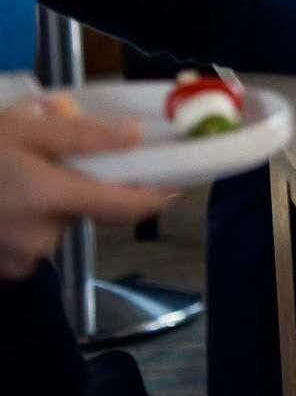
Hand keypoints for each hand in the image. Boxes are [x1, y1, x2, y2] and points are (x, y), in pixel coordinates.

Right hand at [0, 98, 174, 279]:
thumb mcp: (25, 128)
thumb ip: (84, 136)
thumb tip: (136, 135)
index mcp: (51, 199)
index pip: (127, 208)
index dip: (157, 195)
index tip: (177, 183)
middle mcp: (39, 238)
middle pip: (87, 211)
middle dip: (79, 186)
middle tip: (49, 159)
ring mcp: (17, 259)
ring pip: (58, 225)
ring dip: (48, 203)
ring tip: (13, 177)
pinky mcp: (2, 268)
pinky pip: (31, 240)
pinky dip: (25, 220)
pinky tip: (3, 199)